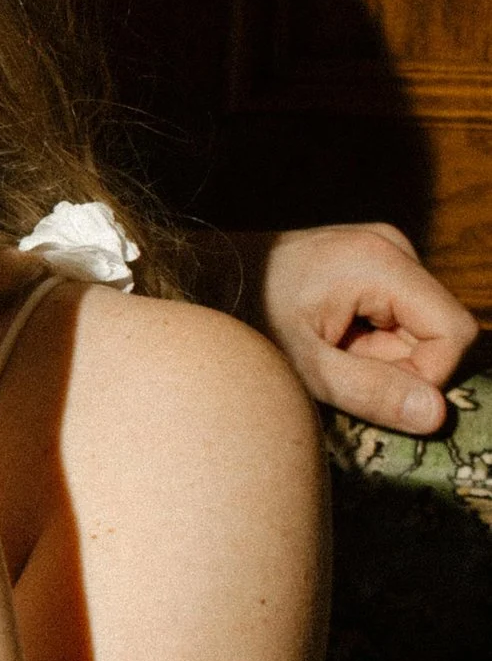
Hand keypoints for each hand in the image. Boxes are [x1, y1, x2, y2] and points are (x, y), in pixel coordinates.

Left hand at [256, 221, 477, 433]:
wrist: (206, 280)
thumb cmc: (245, 320)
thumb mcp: (304, 367)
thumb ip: (371, 392)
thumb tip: (437, 414)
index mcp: (379, 261)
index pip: (454, 332)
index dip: (428, 376)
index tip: (373, 390)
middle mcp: (390, 247)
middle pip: (439, 330)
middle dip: (401, 366)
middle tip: (339, 367)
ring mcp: (382, 251)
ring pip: (420, 328)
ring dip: (383, 356)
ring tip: (331, 350)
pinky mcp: (372, 262)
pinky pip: (399, 317)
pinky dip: (372, 341)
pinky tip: (333, 337)